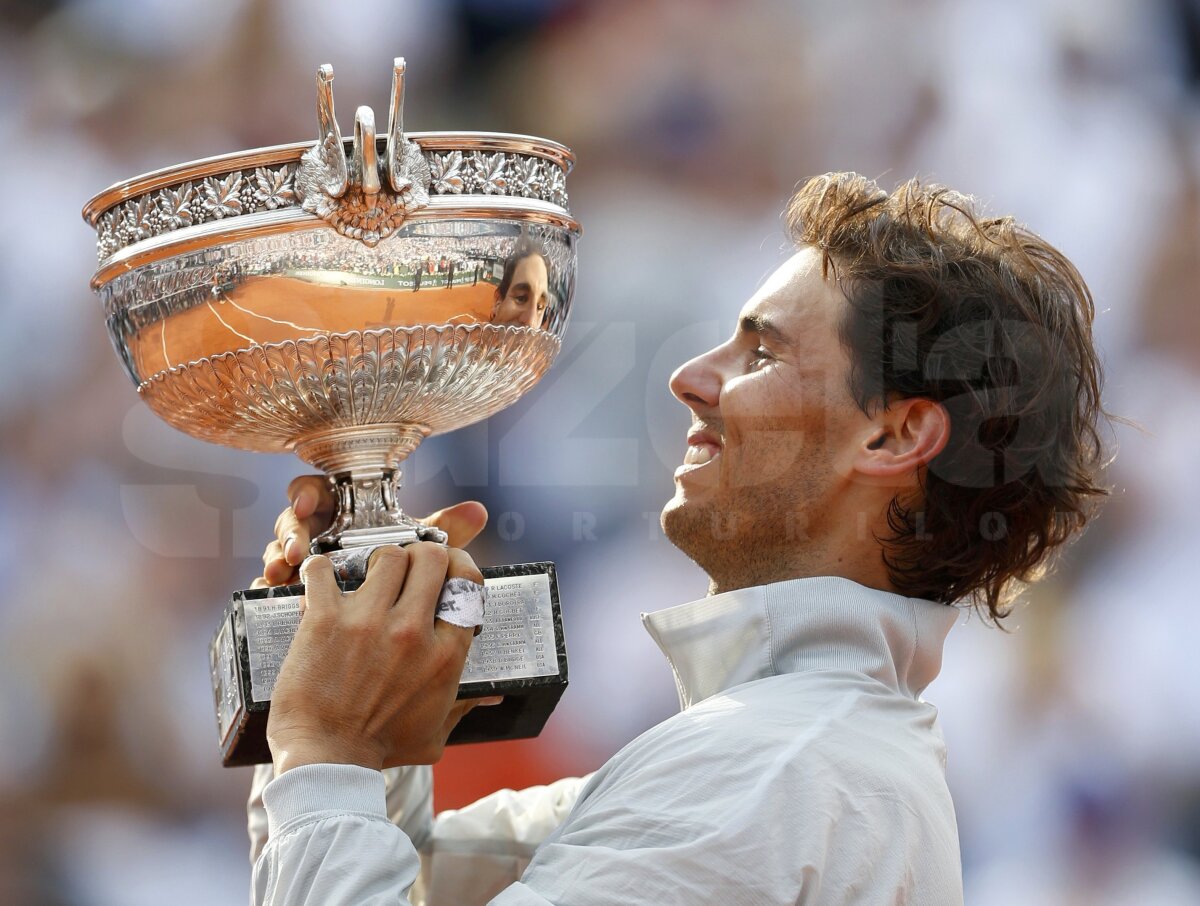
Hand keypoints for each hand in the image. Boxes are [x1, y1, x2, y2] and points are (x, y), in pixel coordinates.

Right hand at [253, 475, 488, 587]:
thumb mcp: (417, 563)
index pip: (321, 489)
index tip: (309, 500)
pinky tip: (273, 590)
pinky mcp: (289, 594)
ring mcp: (301, 563)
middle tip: (297, 536)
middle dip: (295, 522)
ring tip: (283, 564)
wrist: (370, 663)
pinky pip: (270, 581)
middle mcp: (321, 532)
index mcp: (346, 515)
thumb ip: (443, 535)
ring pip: (281, 542)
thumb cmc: (397, 595)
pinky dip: (268, 583)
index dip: (311, 490)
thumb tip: (479, 511)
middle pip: (298, 512)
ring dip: (282, 549)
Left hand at [266, 542, 485, 773]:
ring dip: (379, 561)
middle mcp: (412, 631)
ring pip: (387, 555)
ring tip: (368, 576)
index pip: (467, 584)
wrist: (325, 761)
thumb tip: (493, 695)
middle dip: (423, 555)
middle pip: (432, 557)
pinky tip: (323, 583)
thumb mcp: (435, 733)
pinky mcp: (325, 620)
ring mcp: (368, 622)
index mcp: (444, 656)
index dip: (459, 568)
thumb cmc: (380, 750)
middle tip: (409, 567)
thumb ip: (464, 706)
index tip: (446, 572)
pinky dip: (321, 570)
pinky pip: (323, 570)